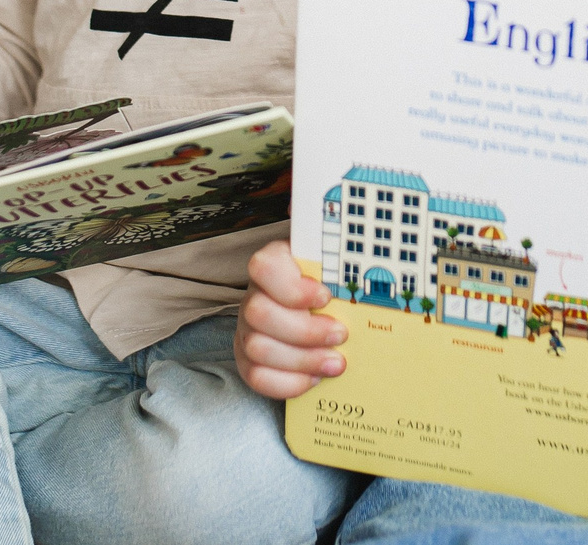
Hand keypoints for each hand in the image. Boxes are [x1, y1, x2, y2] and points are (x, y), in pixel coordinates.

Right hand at [235, 237, 345, 398]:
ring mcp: (247, 329)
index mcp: (273, 264)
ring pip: (257, 348)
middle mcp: (254, 295)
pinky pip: (256, 376)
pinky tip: (314, 378)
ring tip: (335, 363)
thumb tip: (306, 205)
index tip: (326, 296)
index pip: (263, 267)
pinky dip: (287, 383)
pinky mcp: (247, 360)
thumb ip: (328, 239)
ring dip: (302, 360)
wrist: (319, 316)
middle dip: (304, 331)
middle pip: (259, 314)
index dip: (292, 286)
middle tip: (340, 335)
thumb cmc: (327, 285)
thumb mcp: (332, 259)